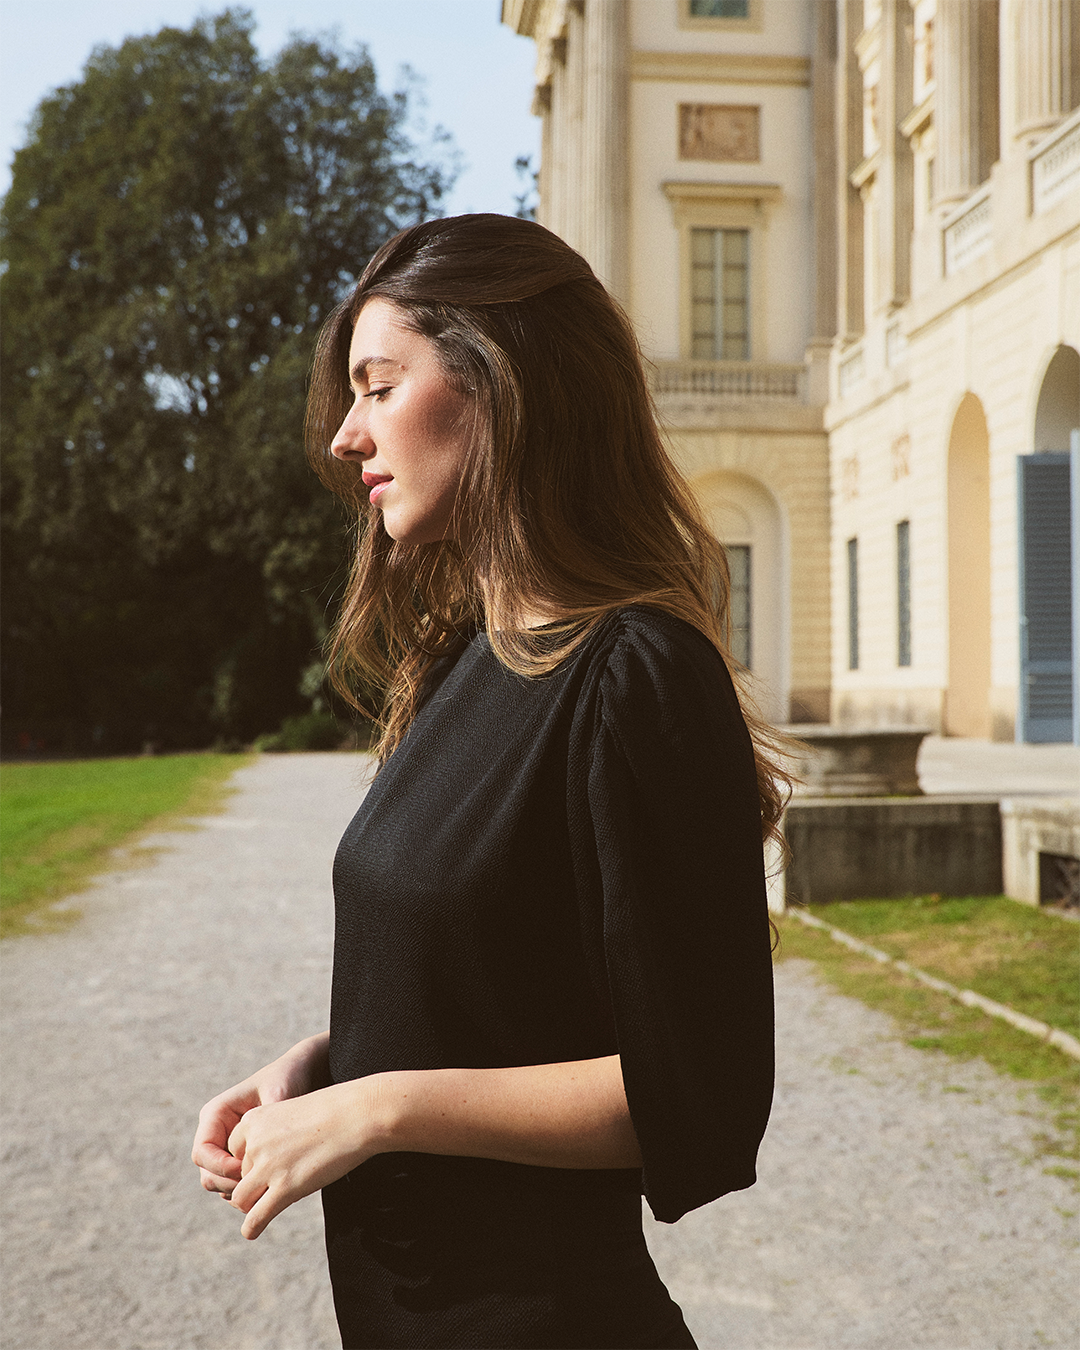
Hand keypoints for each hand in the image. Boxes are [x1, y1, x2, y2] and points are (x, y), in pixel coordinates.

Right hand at [192, 1033, 329, 1198]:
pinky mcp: (242, 1158)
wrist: (302, 1074)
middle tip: (258, 1188)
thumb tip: (262, 1150)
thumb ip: (267, 1120)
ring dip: (240, 1191)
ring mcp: (227, 1147)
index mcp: (216, 1114)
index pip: (202, 1152)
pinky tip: (274, 1185)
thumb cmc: (287, 1078)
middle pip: (208, 1174)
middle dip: (229, 1185)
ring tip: (267, 1188)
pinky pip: (237, 1184)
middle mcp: (216, 1133)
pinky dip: (250, 1189)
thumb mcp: (277, 1092)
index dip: (220, 1168)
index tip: (247, 1171)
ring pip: (221, 1183)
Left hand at [224, 1080, 375, 1239]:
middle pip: (240, 1176)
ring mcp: (268, 1167)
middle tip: (281, 1181)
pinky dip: (252, 1227)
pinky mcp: (285, 1188)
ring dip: (251, 1205)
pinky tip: (253, 1231)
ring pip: (242, 1199)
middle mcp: (254, 1143)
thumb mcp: (292, 1113)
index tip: (268, 1166)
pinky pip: (256, 1217)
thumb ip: (274, 1134)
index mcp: (253, 1120)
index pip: (234, 1151)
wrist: (358, 1115)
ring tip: (263, 1208)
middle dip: (256, 1183)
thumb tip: (271, 1160)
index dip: (250, 1161)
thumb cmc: (333, 1111)